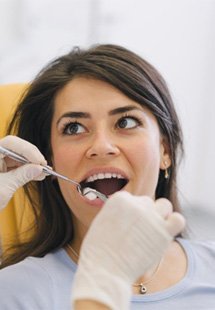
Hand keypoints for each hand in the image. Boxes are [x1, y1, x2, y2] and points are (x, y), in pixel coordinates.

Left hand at [0, 135, 46, 210]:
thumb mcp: (4, 188)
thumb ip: (22, 175)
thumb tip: (39, 168)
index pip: (11, 143)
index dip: (27, 149)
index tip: (39, 161)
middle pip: (16, 148)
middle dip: (31, 157)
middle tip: (44, 166)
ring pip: (18, 157)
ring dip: (32, 164)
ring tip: (44, 172)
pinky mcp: (1, 171)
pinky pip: (17, 166)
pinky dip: (27, 170)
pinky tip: (38, 175)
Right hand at [71, 191, 184, 309]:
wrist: (105, 271)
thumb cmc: (99, 251)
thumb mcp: (102, 222)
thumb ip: (117, 212)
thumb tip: (129, 212)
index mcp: (120, 199)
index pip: (132, 199)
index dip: (130, 213)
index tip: (126, 226)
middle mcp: (136, 204)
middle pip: (147, 203)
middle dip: (143, 215)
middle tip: (137, 233)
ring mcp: (151, 217)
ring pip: (164, 205)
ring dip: (160, 215)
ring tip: (153, 230)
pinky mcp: (164, 232)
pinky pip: (178, 220)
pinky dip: (174, 223)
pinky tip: (166, 232)